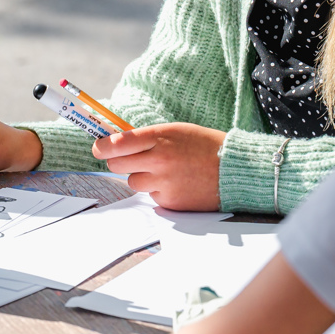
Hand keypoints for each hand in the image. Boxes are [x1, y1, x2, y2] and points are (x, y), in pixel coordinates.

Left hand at [93, 122, 224, 210]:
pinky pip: (152, 196)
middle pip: (117, 164)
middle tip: (129, 159)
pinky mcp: (170, 202)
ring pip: (133, 182)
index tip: (99, 148)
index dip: (102, 146)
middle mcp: (160, 160)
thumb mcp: (175, 131)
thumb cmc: (203, 146)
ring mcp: (164, 183)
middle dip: (118, 161)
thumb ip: (147, 137)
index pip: (117, 143)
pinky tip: (177, 183)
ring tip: (165, 171)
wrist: (235, 169)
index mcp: (160, 138)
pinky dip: (159, 190)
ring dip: (142, 177)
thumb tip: (115, 141)